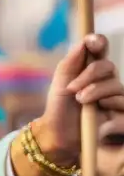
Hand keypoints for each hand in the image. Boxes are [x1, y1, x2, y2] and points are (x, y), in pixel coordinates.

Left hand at [33, 34, 123, 163]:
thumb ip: (70, 62)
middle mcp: (105, 80)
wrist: (59, 134)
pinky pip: (123, 102)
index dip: (98, 42)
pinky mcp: (120, 112)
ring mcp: (114, 96)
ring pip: (115, 84)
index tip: (92, 42)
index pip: (99, 50)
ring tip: (80, 101)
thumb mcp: (60, 84)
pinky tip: (98, 110)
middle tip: (73, 89)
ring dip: (96, 91)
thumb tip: (83, 42)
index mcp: (89, 69)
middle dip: (90, 74)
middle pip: (107, 66)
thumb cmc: (59, 108)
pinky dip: (109, 103)